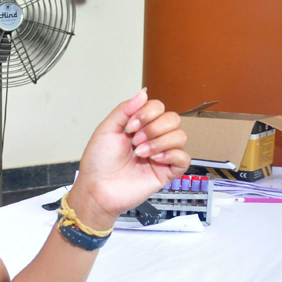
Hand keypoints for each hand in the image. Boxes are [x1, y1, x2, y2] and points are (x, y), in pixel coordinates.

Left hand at [71, 88, 189, 228]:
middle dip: (154, 128)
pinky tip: (154, 160)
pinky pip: (184, 158)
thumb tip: (143, 93)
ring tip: (140, 153)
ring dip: (159, 142)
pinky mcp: (167, 172)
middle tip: (135, 141)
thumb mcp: (107, 129)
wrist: (97, 188)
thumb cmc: (98, 162)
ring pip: (181, 136)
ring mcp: (161, 155)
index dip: (147, 113)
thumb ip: (124, 109)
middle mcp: (152, 138)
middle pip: (173, 119)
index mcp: (139, 127)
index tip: (130, 127)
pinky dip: (171, 155)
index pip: (158, 107)